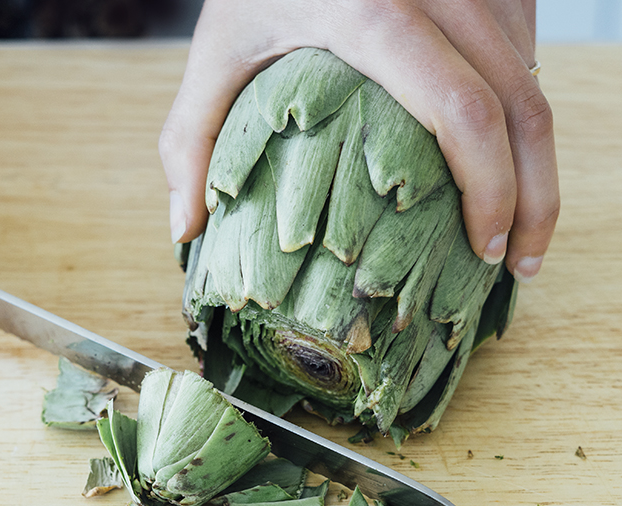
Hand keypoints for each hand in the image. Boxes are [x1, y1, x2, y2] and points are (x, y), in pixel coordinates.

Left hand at [160, 0, 558, 282]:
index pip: (462, 112)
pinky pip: (525, 49)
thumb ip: (191, 140)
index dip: (489, 191)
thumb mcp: (213, 52)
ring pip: (534, 76)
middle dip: (536, 195)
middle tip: (521, 264)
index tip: (484, 250)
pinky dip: (524, 113)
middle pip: (522, 102)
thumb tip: (183, 230)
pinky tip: (508, 163)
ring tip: (520, 227)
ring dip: (539, 159)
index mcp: (373, 12)